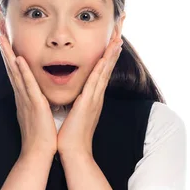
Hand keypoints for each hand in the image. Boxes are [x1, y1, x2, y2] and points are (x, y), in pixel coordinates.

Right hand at [0, 35, 57, 157]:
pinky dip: (22, 71)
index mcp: (24, 98)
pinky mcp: (34, 104)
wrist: (38, 154)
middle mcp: (21, 96)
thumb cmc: (41, 137)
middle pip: (10, 69)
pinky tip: (18, 59)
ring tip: (2, 40)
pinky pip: (27, 85)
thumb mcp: (38, 115)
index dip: (10, 57)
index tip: (7, 43)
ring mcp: (26, 99)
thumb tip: (39, 97)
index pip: (16, 73)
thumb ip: (37, 104)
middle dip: (5, 51)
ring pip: (15, 73)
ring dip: (8, 55)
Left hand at [57, 37, 123, 156]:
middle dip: (112, 53)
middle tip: (119, 37)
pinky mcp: (88, 103)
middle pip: (107, 70)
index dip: (106, 59)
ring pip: (104, 73)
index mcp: (92, 99)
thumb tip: (74, 98)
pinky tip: (104, 58)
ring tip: (117, 42)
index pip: (101, 74)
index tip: (110, 46)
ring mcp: (94, 99)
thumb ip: (76, 104)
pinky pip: (95, 82)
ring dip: (110, 56)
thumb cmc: (71, 136)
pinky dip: (100, 69)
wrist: (74, 152)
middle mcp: (96, 97)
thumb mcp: (74, 115)